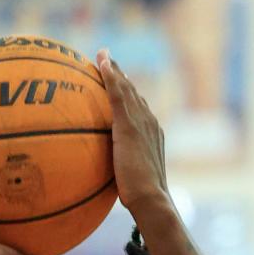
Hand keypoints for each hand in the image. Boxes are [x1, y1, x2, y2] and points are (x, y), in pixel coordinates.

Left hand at [96, 49, 169, 213]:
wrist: (152, 199)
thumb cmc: (143, 200)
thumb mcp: (134, 182)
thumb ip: (125, 174)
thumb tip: (112, 184)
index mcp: (152, 134)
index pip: (139, 109)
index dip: (129, 94)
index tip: (119, 83)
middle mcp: (150, 122)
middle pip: (134, 93)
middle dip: (121, 76)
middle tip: (108, 59)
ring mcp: (141, 122)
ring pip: (126, 88)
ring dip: (114, 69)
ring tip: (102, 54)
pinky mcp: (129, 125)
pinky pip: (117, 93)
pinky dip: (110, 75)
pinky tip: (101, 61)